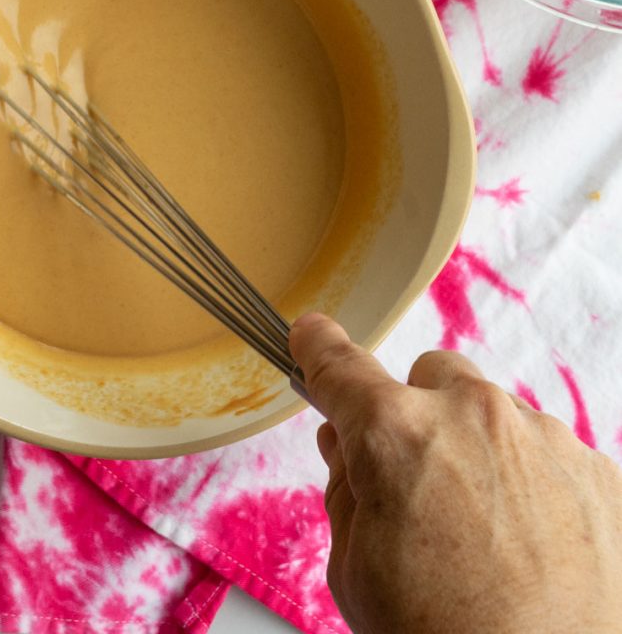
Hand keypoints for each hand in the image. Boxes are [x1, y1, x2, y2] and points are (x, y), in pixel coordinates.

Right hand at [289, 314, 621, 633]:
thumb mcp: (356, 569)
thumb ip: (346, 488)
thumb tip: (344, 443)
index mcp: (395, 432)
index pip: (340, 365)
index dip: (318, 349)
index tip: (313, 337)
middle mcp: (473, 415)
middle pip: (430, 376)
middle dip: (415, 412)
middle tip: (416, 480)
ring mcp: (545, 438)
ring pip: (494, 412)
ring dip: (478, 447)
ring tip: (485, 529)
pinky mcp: (600, 471)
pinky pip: (548, 452)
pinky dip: (533, 481)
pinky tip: (531, 543)